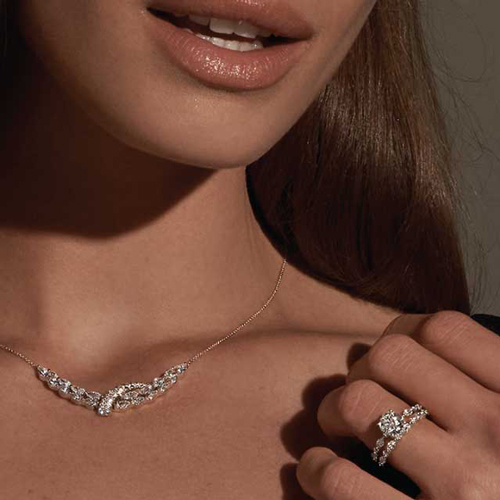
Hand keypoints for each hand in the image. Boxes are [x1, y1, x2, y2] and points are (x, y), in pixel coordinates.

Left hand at [296, 311, 499, 498]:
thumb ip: (487, 387)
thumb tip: (421, 345)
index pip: (443, 329)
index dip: (404, 332)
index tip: (392, 355)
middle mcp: (498, 435)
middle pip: (392, 355)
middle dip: (364, 366)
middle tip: (363, 389)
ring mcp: (462, 489)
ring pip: (358, 403)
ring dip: (334, 410)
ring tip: (338, 425)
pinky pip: (340, 481)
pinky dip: (318, 470)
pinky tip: (322, 470)